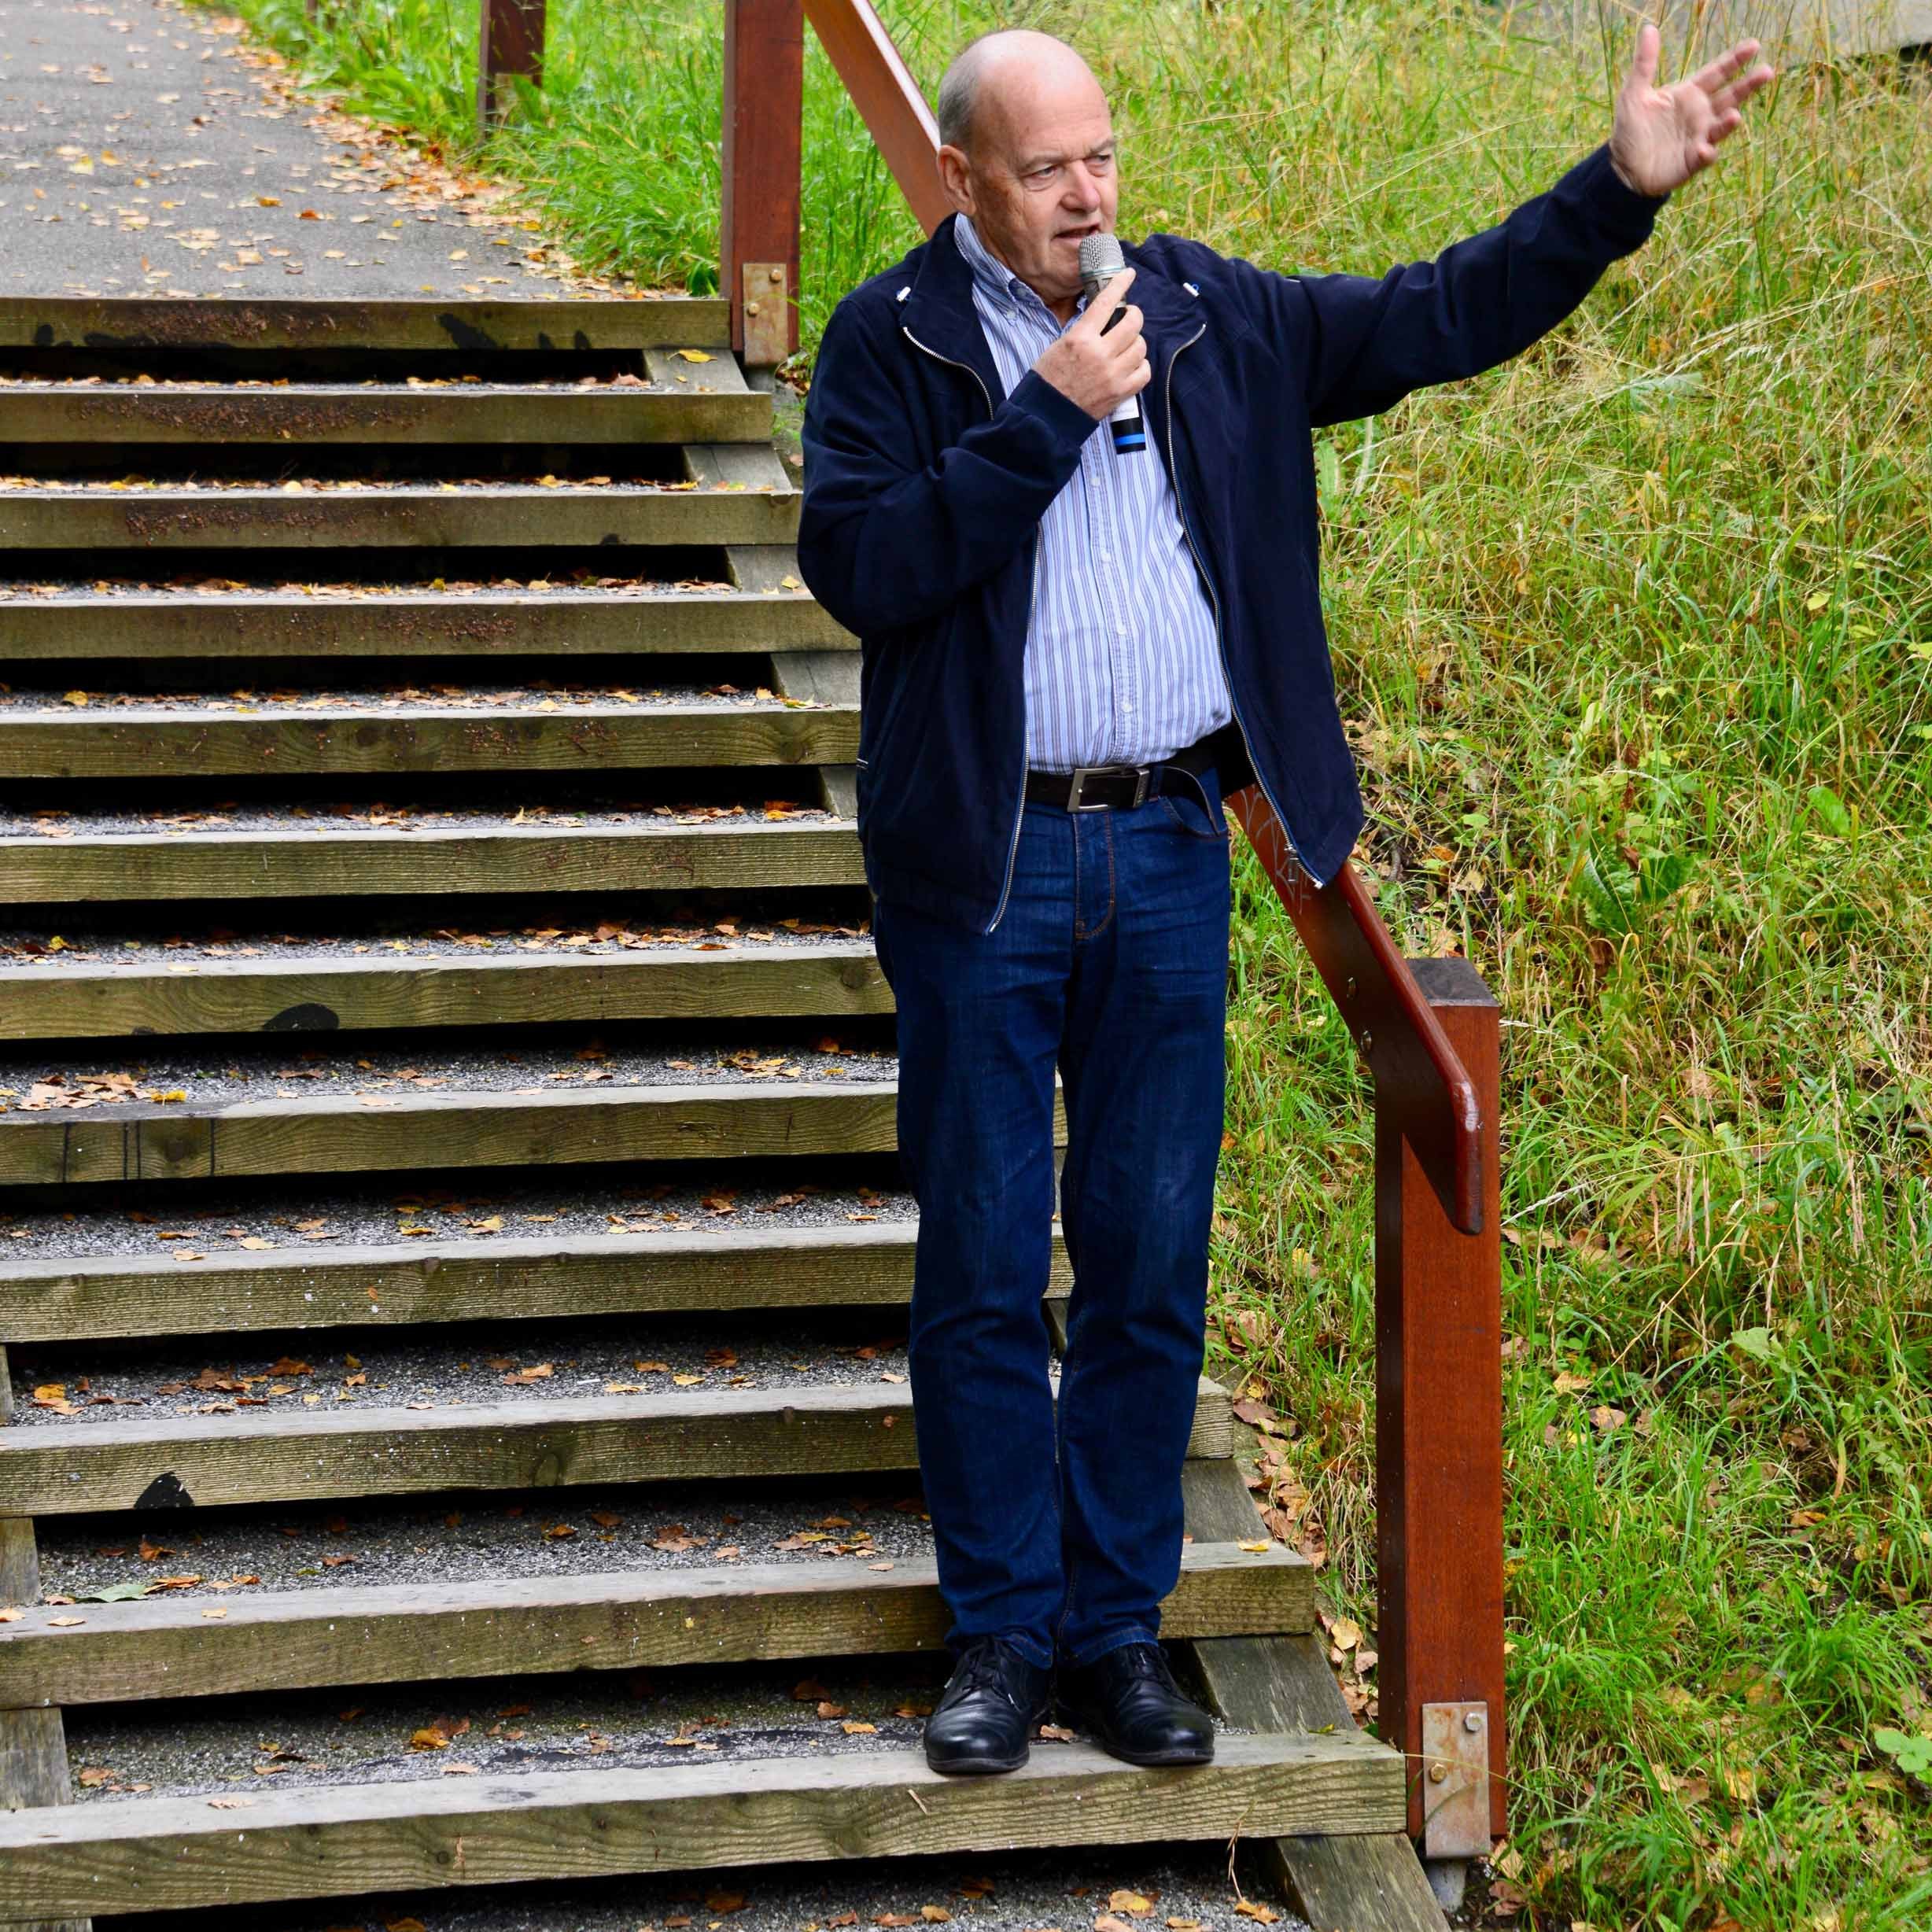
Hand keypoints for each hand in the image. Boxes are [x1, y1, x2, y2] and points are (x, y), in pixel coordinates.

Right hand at [1033, 267, 1149, 421]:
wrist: (1046, 416)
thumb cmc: (1049, 379)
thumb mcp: (1059, 345)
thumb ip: (1084, 330)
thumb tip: (1105, 317)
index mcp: (1080, 338)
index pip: (1106, 303)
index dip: (1120, 284)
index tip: (1128, 275)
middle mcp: (1099, 354)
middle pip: (1132, 323)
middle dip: (1133, 315)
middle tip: (1129, 317)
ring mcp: (1112, 374)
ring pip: (1140, 346)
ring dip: (1136, 342)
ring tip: (1126, 346)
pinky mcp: (1120, 393)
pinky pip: (1144, 372)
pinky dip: (1140, 366)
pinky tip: (1131, 366)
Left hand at [1609, 24, 1773, 195]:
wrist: (1622, 170)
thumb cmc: (1630, 131)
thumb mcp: (1633, 94)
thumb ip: (1644, 64)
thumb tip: (1648, 28)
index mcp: (1689, 94)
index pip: (1717, 73)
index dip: (1735, 59)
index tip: (1754, 45)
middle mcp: (1700, 114)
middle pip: (1730, 96)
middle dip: (1748, 85)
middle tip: (1767, 72)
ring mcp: (1699, 137)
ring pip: (1721, 126)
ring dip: (1729, 121)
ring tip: (1734, 116)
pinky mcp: (1692, 162)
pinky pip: (1705, 157)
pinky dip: (1707, 154)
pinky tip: (1703, 150)